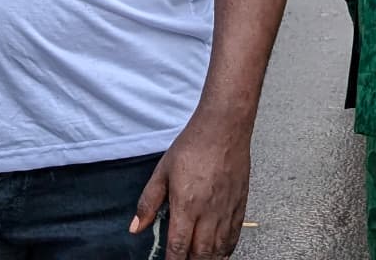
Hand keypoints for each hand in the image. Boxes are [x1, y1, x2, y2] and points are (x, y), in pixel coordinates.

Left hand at [132, 112, 252, 257]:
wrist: (224, 128)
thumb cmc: (193, 145)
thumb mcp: (162, 171)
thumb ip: (148, 202)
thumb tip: (135, 227)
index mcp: (186, 205)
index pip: (178, 246)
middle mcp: (208, 212)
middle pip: (201, 253)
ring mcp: (226, 209)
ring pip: (219, 248)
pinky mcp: (240, 204)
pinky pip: (235, 235)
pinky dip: (227, 249)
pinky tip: (220, 253)